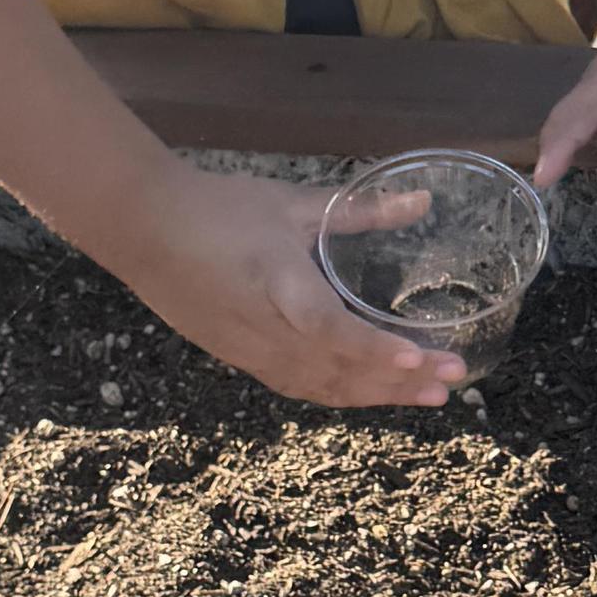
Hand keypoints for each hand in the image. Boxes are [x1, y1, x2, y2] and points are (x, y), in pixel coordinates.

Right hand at [112, 167, 464, 407]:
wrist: (143, 230)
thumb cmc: (218, 208)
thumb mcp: (293, 203)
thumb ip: (361, 210)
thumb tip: (423, 200)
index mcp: (277, 283)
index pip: (328, 328)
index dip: (372, 348)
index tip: (417, 358)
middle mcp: (265, 329)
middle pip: (338, 369)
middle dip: (399, 380)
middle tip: (453, 381)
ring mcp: (251, 351)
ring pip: (323, 387)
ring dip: (379, 394)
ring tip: (430, 396)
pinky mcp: (241, 359)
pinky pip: (301, 387)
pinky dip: (343, 393)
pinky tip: (373, 393)